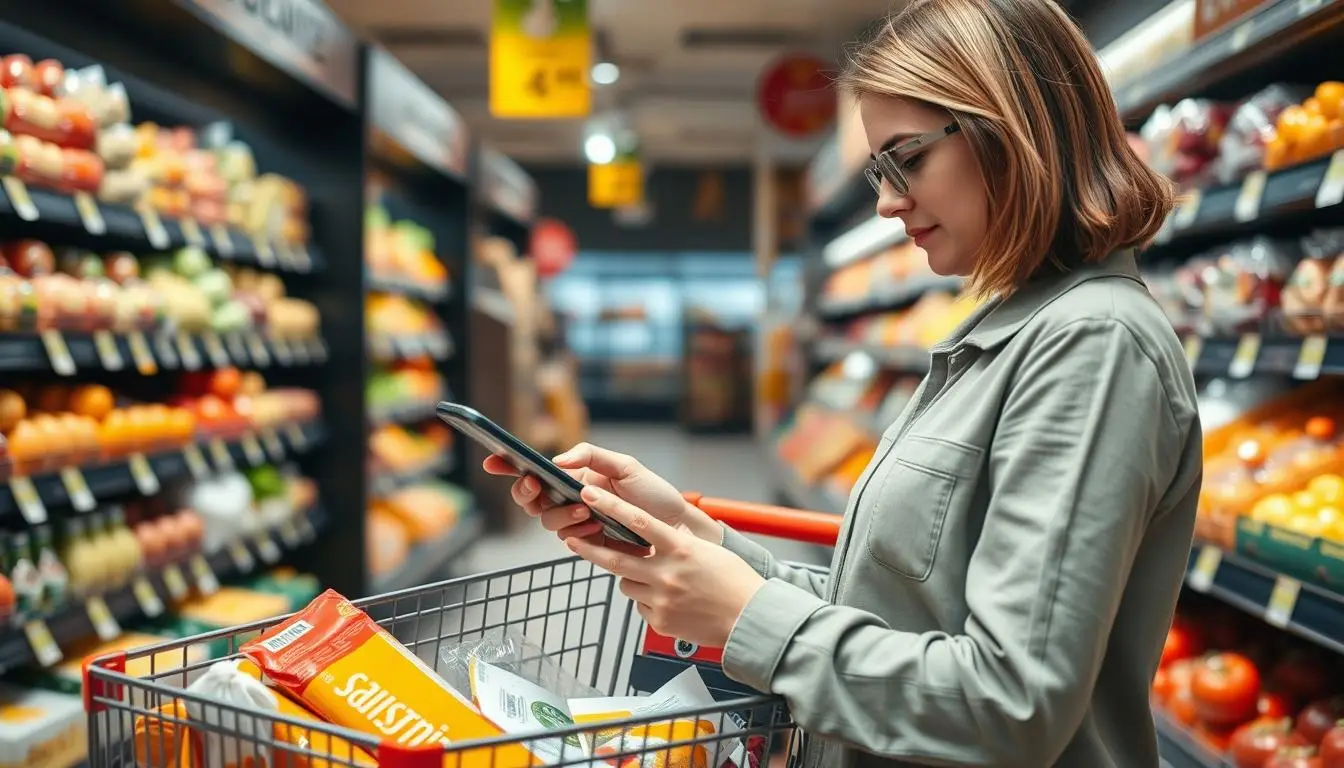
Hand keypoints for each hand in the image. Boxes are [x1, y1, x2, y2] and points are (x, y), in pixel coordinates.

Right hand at [484, 442, 717, 544]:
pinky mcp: (589, 546)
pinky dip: (576, 533)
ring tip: (586, 510)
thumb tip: (558, 460)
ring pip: (547, 521)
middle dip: (527, 492)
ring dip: (560, 513)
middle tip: (537, 485)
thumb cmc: (654, 495)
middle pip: (530, 500)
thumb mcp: (625, 466)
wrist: (678, 527)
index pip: (535, 471)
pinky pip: (568, 541)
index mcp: (576, 477)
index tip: (494, 461)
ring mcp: (578, 524)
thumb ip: (591, 456)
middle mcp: (571, 500)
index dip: (509, 467)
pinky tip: (596, 528)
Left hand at [564, 484, 765, 648]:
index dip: (610, 506)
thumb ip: (675, 545)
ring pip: (627, 584)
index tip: (591, 495)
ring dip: (632, 579)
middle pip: (616, 559)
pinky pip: (641, 608)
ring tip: (657, 581)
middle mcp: (666, 572)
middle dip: (589, 549)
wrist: (749, 619)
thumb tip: (650, 542)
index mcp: (680, 548)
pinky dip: (648, 602)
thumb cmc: (734, 581)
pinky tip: (671, 603)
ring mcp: (661, 599)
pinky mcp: (660, 621)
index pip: (637, 521)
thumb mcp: (705, 551)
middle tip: (571, 540)